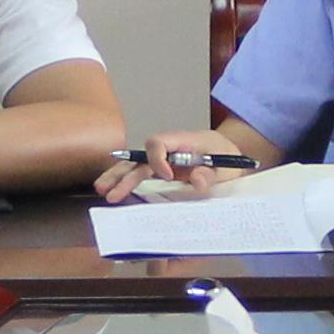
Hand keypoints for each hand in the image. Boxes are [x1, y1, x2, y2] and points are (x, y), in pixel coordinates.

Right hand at [100, 128, 237, 202]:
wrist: (230, 158)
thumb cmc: (228, 158)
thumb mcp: (227, 165)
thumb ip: (211, 173)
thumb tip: (198, 182)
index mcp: (184, 141)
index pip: (160, 142)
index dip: (158, 159)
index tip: (168, 176)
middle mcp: (169, 149)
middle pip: (140, 156)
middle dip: (124, 172)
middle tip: (108, 189)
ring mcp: (164, 160)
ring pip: (136, 166)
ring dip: (119, 178)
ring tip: (103, 191)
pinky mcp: (163, 171)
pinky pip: (143, 175)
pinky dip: (128, 183)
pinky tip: (115, 192)